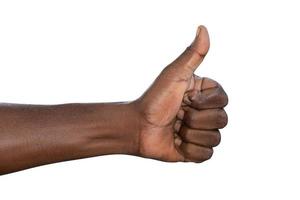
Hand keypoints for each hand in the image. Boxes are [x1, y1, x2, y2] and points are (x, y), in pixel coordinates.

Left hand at [133, 26, 227, 161]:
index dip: (204, 102)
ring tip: (174, 129)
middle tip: (177, 115)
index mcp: (204, 95)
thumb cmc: (154, 99)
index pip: (224, 100)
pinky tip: (176, 143)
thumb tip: (203, 28)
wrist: (138, 127)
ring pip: (215, 138)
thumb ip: (192, 54)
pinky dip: (189, 150)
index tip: (185, 99)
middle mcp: (205, 113)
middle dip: (194, 119)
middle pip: (222, 120)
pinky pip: (206, 155)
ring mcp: (201, 132)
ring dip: (190, 135)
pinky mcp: (195, 151)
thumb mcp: (174, 75)